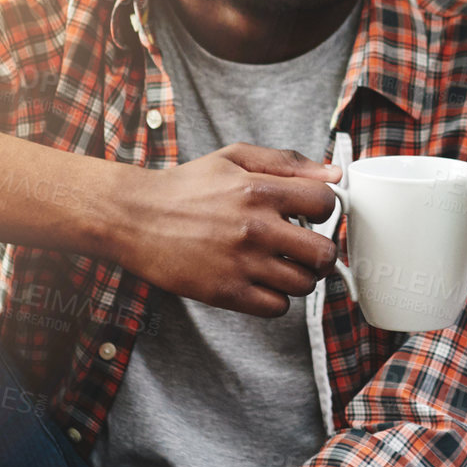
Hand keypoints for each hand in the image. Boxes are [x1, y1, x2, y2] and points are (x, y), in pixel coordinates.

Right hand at [112, 143, 341, 316]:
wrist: (133, 217)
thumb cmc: (185, 187)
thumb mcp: (234, 158)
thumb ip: (287, 162)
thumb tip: (333, 173)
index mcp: (259, 190)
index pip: (325, 203)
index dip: (324, 209)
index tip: (310, 215)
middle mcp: (255, 228)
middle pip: (323, 253)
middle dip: (320, 251)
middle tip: (304, 249)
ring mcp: (241, 263)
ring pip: (304, 284)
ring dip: (299, 277)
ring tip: (281, 266)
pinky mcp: (225, 292)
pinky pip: (277, 308)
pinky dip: (276, 299)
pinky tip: (261, 283)